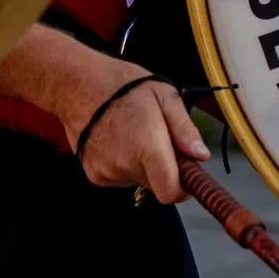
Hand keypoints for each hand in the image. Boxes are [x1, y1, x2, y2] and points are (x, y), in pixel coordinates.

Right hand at [52, 50, 207, 203]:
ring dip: (144, 166)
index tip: (187, 173)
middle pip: (157, 185)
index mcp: (147, 149)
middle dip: (166, 169)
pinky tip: (119, 141)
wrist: (78, 85)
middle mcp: (124, 166)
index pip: (170, 192)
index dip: (183, 188)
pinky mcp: (93, 175)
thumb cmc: (123, 86)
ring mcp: (105, 173)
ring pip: (139, 181)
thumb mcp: (165, 96)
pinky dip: (125, 165)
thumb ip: (185, 129)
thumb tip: (200, 155)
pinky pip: (120, 178)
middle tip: (160, 140)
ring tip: (136, 135)